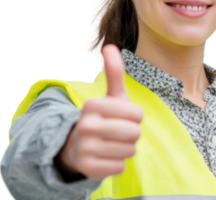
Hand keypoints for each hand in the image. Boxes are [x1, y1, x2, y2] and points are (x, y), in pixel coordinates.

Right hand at [58, 44, 143, 180]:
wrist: (77, 147)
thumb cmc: (103, 118)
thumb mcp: (110, 96)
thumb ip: (114, 73)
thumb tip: (110, 46)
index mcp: (93, 105)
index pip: (137, 114)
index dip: (136, 117)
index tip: (123, 117)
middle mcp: (86, 126)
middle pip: (134, 133)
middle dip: (132, 134)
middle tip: (119, 132)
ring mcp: (85, 149)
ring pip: (129, 151)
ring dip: (126, 149)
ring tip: (113, 144)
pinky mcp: (88, 169)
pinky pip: (121, 167)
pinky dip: (118, 163)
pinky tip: (107, 157)